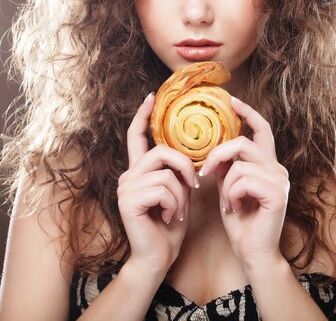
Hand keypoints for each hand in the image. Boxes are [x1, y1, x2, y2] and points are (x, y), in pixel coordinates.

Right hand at [117, 93, 198, 276]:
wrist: (159, 255)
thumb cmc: (172, 223)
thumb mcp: (180, 191)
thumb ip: (179, 170)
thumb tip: (193, 149)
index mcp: (140, 170)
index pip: (138, 136)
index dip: (143, 115)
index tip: (152, 96)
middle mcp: (128, 175)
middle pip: (162, 151)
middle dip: (185, 167)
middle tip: (193, 187)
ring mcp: (126, 187)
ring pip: (166, 172)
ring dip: (181, 193)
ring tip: (178, 210)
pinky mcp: (128, 201)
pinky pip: (163, 188)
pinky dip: (175, 203)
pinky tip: (170, 217)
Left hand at [199, 97, 289, 269]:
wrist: (254, 253)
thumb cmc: (241, 223)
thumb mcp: (229, 189)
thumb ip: (227, 168)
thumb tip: (214, 150)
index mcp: (268, 165)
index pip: (262, 130)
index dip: (248, 113)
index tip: (232, 100)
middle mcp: (277, 168)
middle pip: (244, 143)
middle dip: (218, 155)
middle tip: (205, 174)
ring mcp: (280, 180)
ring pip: (240, 163)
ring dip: (225, 184)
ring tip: (228, 203)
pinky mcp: (277, 193)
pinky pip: (243, 180)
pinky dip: (232, 194)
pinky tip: (234, 209)